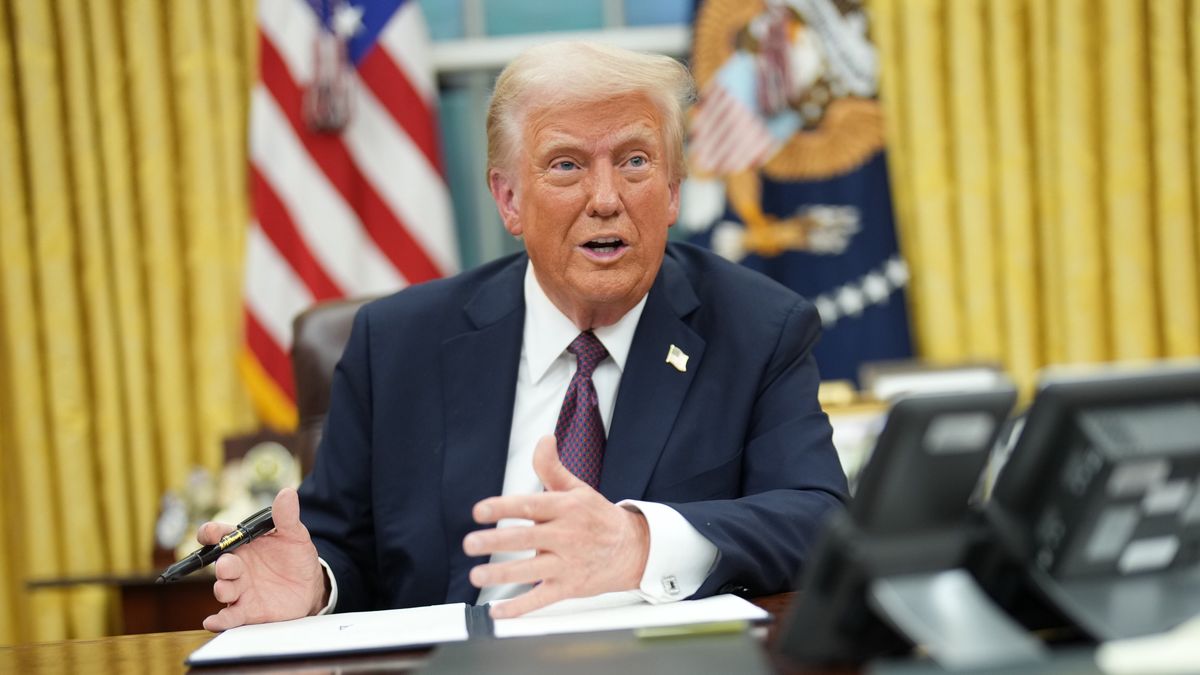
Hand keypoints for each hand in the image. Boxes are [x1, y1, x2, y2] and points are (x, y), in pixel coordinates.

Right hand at [199, 487, 327, 631]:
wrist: (310, 585)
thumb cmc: (295, 557)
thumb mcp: (294, 535)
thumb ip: (287, 517)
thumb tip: (287, 493)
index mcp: (243, 544)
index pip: (220, 535)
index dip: (211, 533)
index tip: (209, 533)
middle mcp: (237, 567)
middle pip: (221, 564)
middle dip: (222, 565)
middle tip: (228, 565)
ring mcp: (240, 589)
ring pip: (223, 589)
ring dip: (222, 589)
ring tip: (226, 589)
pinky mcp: (246, 610)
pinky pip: (229, 616)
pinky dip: (219, 620)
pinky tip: (212, 622)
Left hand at [464, 435, 649, 618]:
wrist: (633, 550)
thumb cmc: (597, 517)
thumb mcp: (577, 489)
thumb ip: (552, 468)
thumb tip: (543, 439)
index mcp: (566, 508)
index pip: (530, 505)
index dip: (503, 507)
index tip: (479, 510)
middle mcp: (566, 536)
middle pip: (526, 538)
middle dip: (495, 541)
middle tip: (470, 543)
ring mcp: (567, 563)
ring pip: (530, 571)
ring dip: (501, 574)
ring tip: (476, 575)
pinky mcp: (568, 587)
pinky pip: (540, 599)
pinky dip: (519, 608)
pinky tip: (497, 611)